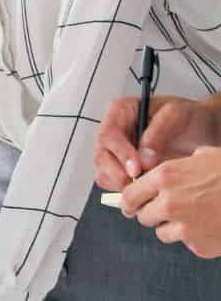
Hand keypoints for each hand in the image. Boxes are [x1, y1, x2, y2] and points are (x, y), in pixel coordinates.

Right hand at [93, 94, 218, 188]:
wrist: (200, 129)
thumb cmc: (187, 117)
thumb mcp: (176, 115)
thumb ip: (157, 133)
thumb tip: (144, 158)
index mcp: (120, 111)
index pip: (108, 134)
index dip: (120, 154)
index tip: (137, 169)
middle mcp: (112, 130)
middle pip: (100, 156)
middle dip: (118, 173)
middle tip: (139, 184)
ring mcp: (114, 150)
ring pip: (102, 172)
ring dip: (120, 183)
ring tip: (144, 186)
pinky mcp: (119, 167)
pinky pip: (112, 182)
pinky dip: (124, 189)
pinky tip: (142, 187)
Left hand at [118, 146, 220, 256]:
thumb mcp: (202, 156)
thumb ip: (174, 167)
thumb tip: (153, 174)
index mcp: (165, 177)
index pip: (129, 196)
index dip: (129, 202)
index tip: (130, 206)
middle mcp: (168, 203)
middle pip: (143, 217)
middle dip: (152, 214)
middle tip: (167, 210)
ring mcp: (184, 227)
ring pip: (162, 233)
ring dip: (172, 227)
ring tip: (195, 216)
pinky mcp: (198, 245)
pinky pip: (187, 244)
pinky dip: (195, 238)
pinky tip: (210, 226)